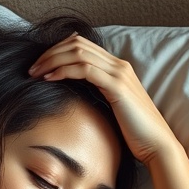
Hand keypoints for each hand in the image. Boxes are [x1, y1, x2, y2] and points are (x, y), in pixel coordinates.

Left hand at [30, 34, 188, 188]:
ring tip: (35, 73)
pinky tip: (49, 79)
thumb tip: (74, 92)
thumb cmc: (134, 132)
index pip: (82, 44)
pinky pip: (84, 70)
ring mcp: (119, 74)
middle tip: (31, 68)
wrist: (156, 145)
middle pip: (77, 44)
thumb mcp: (111, 108)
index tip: (39, 65)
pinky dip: (63, 71)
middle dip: (50, 53)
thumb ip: (97, 95)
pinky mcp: (117, 87)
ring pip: (78, 53)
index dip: (57, 49)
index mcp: (117, 67)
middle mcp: (119, 65)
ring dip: (51, 60)